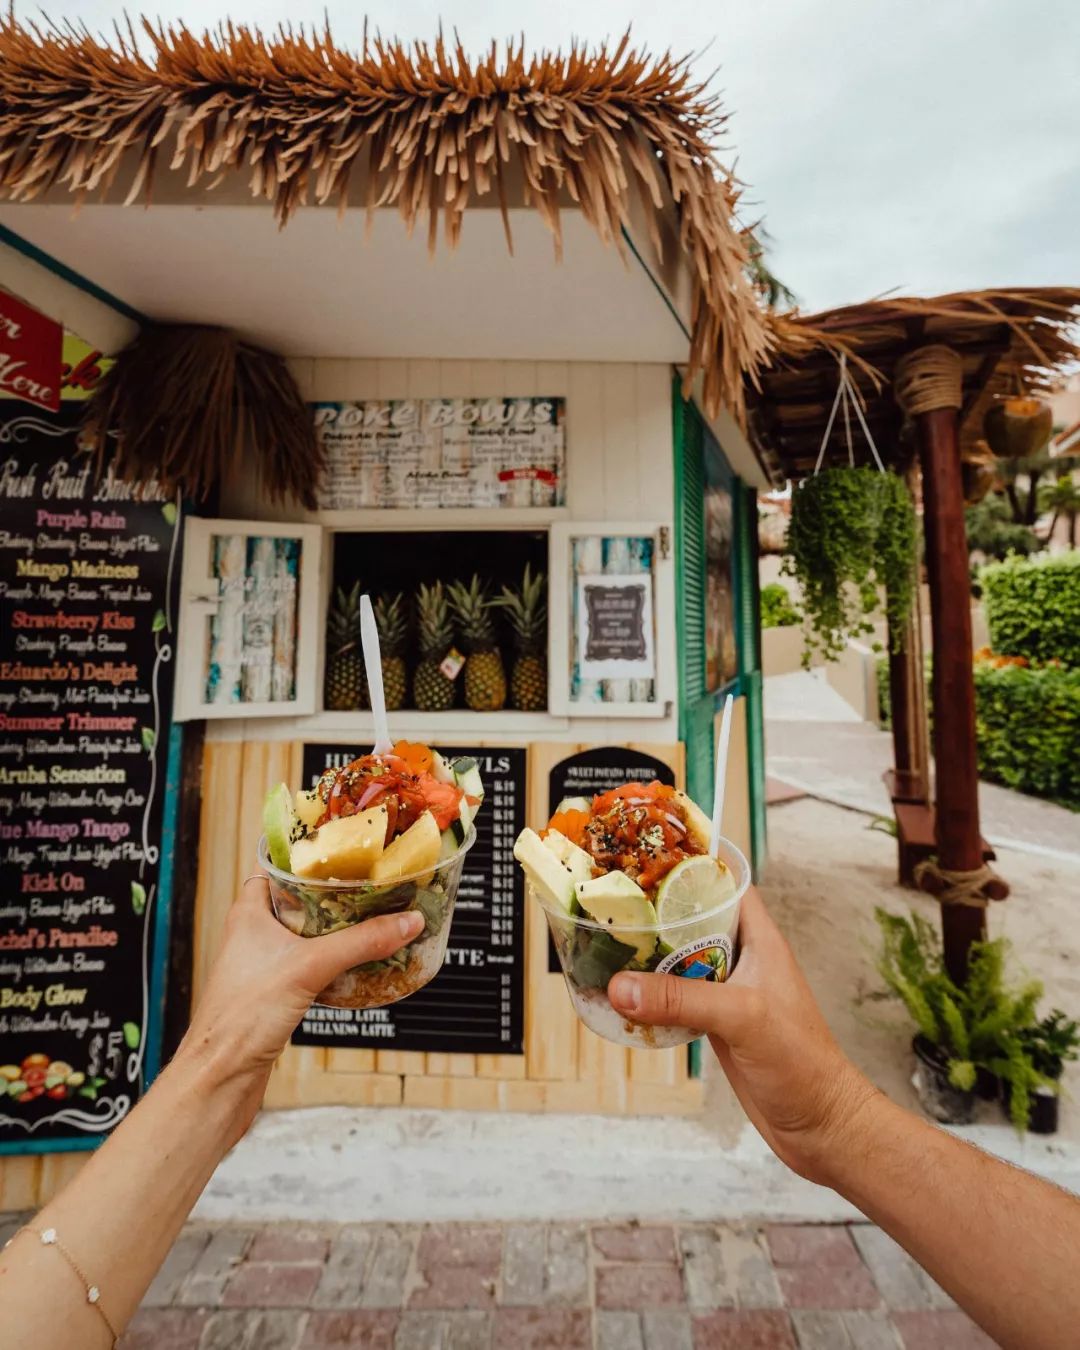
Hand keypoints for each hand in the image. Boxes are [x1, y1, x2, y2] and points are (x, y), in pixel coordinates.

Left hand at [174, 876, 422, 1140]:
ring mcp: (263, 966)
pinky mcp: (275, 995)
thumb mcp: (310, 967)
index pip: (275, 868)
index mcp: (249, 914)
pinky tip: (358, 966)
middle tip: (368, 887)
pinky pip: (311, 967)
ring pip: (307, 937)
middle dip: (334, 896)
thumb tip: (406, 922)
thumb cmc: (239, 1018)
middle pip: (299, 902)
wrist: (220, 1077)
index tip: (340, 851)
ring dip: (337, 931)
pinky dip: (334, 963)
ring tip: (371, 921)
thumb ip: (361, 941)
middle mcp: (253, 936)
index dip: (306, 857)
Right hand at [608, 886, 876, 1182]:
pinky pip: (675, 999)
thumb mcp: (742, 1018)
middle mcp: (742, 959)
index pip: (725, 884)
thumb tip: (622, 985)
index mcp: (760, 940)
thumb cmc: (802, 1063)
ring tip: (605, 943)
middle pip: (692, 921)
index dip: (690, 867)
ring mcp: (727, 992)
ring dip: (647, 956)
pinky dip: (650, 996)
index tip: (647, 857)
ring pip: (679, 960)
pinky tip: (622, 998)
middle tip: (611, 902)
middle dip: (655, 912)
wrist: (820, 1124)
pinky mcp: (715, 1024)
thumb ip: (682, 999)